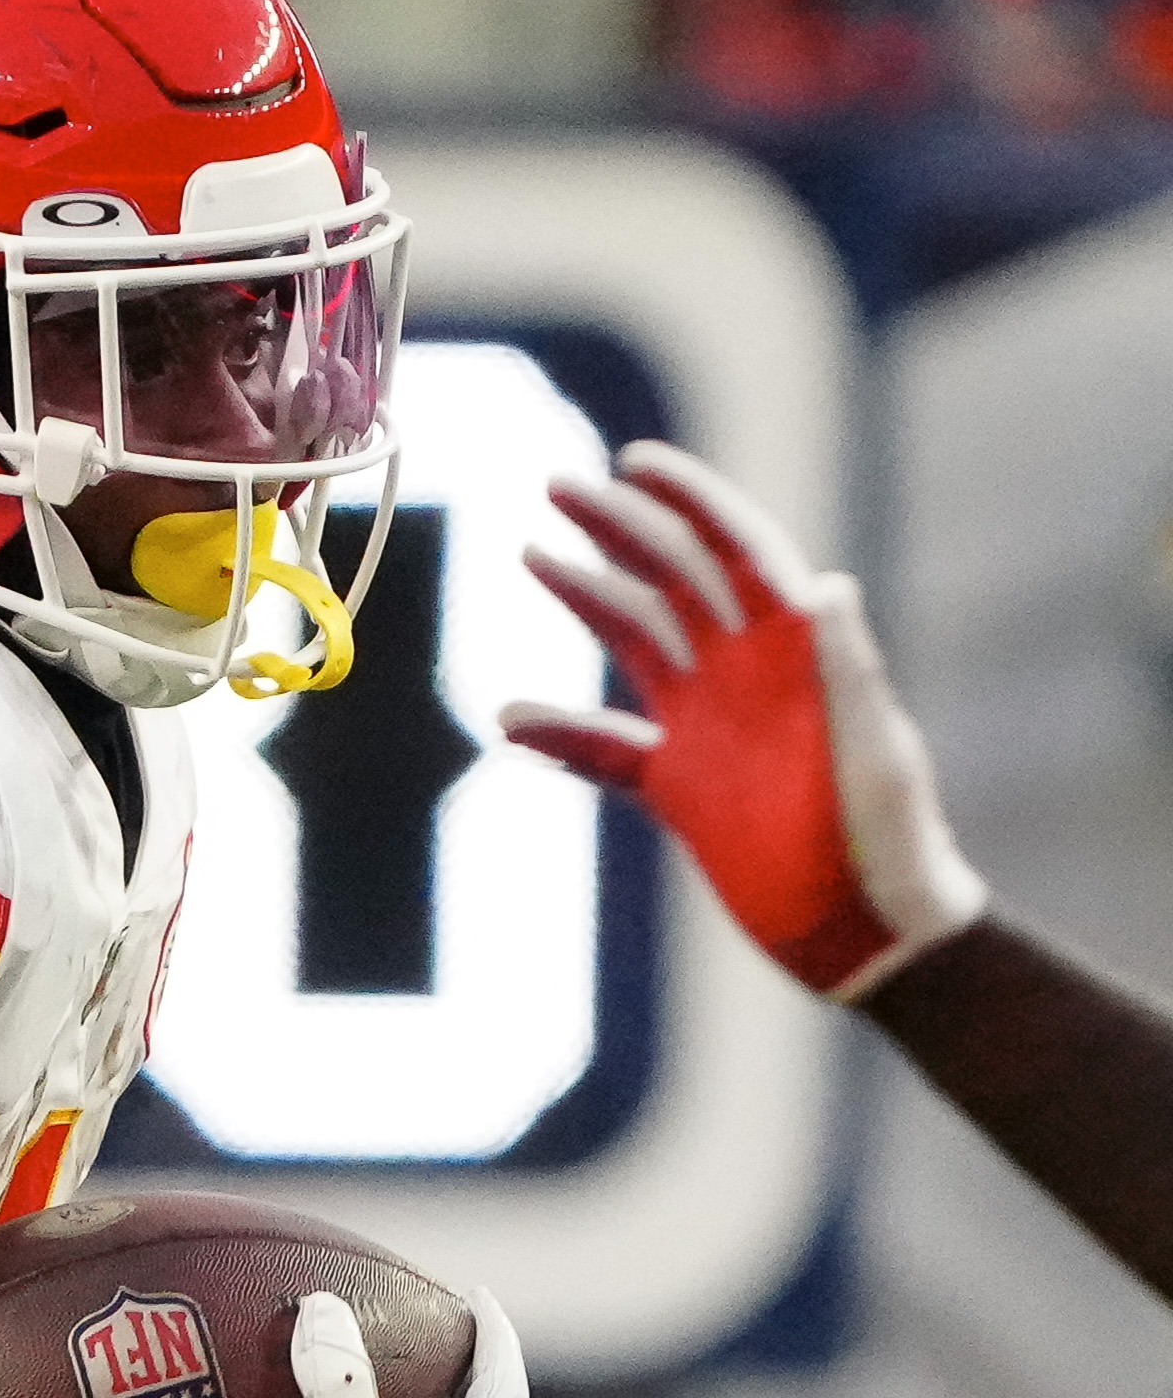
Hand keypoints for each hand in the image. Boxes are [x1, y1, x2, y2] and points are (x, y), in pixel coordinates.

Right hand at [502, 440, 985, 1000]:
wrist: (872, 934)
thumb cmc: (890, 843)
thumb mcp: (873, 754)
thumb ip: (849, 672)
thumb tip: (824, 585)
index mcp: (795, 654)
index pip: (737, 555)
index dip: (689, 502)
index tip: (632, 463)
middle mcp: (748, 676)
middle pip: (674, 578)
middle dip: (619, 526)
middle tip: (557, 486)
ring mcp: (709, 727)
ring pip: (635, 640)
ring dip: (584, 596)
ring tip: (531, 555)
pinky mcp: (679, 787)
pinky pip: (604, 748)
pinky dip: (556, 732)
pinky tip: (508, 721)